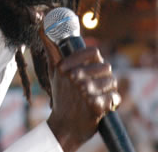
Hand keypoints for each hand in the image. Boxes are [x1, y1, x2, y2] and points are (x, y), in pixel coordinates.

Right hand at [39, 29, 119, 151]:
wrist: (64, 128)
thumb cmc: (61, 97)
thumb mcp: (53, 73)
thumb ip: (51, 50)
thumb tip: (42, 27)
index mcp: (65, 67)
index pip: (93, 52)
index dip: (96, 59)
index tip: (92, 67)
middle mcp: (75, 77)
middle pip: (106, 67)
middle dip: (104, 77)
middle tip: (96, 86)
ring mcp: (86, 92)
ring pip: (112, 81)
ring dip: (109, 89)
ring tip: (99, 95)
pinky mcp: (97, 106)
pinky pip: (115, 97)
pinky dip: (113, 103)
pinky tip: (105, 106)